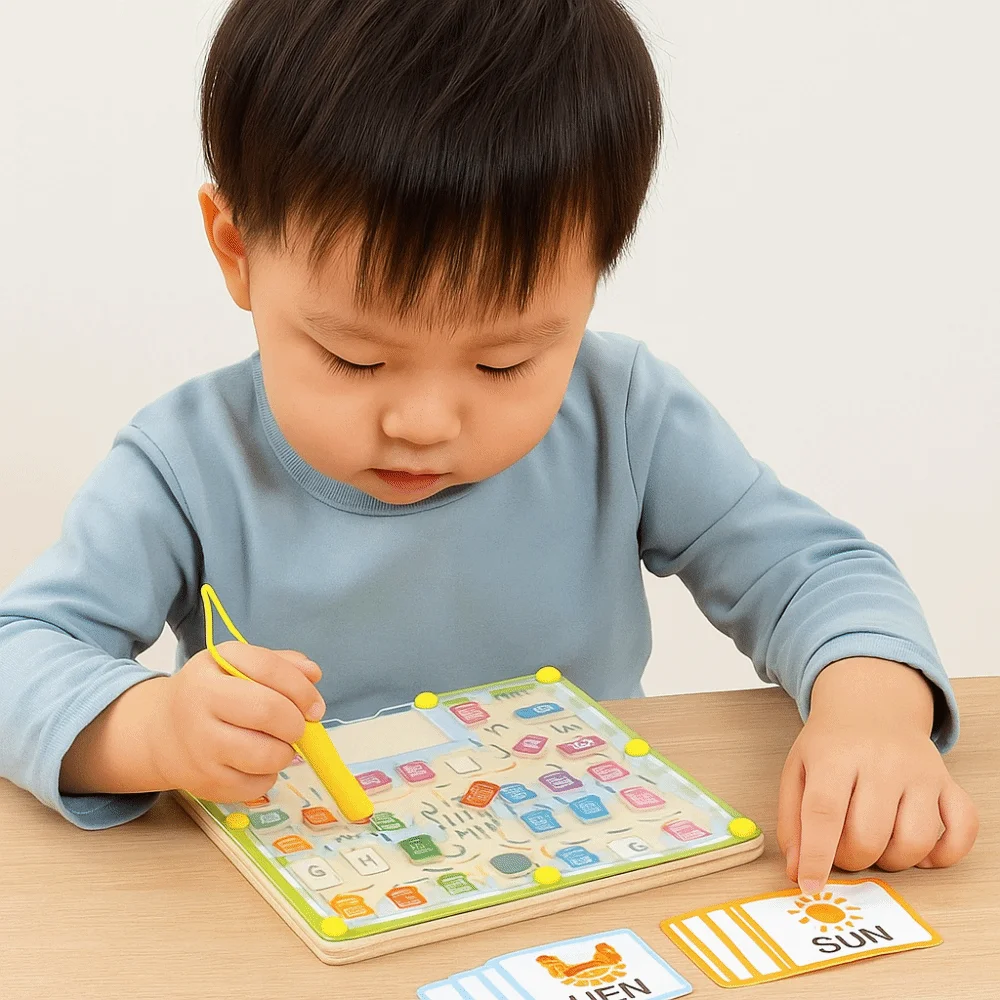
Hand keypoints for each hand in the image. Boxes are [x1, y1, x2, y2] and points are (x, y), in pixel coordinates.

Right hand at [147, 642, 325, 802]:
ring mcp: (199, 747)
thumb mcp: (238, 666)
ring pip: (265, 755)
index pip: (267, 668)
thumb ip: (280, 664)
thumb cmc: (212, 693)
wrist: (161, 732)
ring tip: (277, 745)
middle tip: (297, 728)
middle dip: (295, 723)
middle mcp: (199, 704)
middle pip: (267, 711)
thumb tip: (313, 674)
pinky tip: (257, 764)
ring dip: (285, 753)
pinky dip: (268, 777)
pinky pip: (256, 786)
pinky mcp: (204, 782)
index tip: (315, 706)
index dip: (302, 688)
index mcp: (212, 668)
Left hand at [777, 658, 978, 893]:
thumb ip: (792, 821)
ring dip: (892, 862)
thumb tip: (798, 871)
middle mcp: (881, 761)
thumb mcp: (797, 771)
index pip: (824, 813)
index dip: (816, 856)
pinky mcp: (947, 782)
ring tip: (876, 845)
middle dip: (852, 859)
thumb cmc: (831, 746)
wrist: (871, 706)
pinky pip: (962, 830)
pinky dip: (944, 854)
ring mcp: (919, 772)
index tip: (811, 886)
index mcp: (835, 756)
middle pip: (869, 835)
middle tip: (843, 849)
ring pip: (913, 842)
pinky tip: (920, 852)